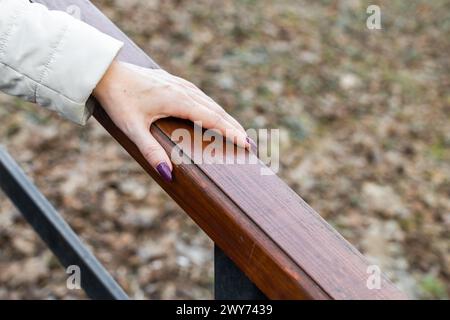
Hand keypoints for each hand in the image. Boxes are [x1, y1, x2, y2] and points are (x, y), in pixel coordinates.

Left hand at [93, 61, 250, 181]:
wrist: (107, 72)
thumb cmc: (119, 100)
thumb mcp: (132, 128)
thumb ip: (151, 151)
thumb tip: (168, 174)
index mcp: (177, 100)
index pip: (212, 119)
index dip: (231, 132)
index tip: (247, 143)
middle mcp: (184, 90)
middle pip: (217, 110)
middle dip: (234, 127)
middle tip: (251, 144)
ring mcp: (181, 84)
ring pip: (211, 103)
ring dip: (226, 118)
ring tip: (239, 132)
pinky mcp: (176, 83)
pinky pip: (202, 97)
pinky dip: (214, 109)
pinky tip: (216, 116)